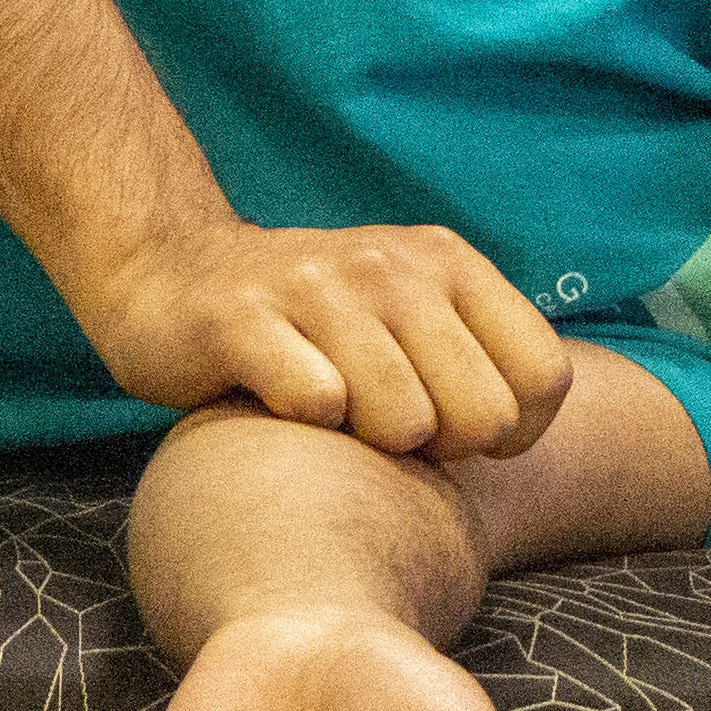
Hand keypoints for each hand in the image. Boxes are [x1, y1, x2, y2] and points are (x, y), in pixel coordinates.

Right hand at [78, 214, 571, 460]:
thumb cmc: (307, 327)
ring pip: (403, 422)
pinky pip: (315, 402)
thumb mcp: (408, 318)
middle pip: (480, 415)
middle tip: (382, 425)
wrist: (167, 274)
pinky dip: (301, 423)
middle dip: (439, 448)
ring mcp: (316, 288)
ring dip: (365, 443)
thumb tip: (521, 432)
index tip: (456, 431)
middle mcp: (392, 264)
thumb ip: (476, 360)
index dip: (512, 433)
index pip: (543, 378)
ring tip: (330, 410)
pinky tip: (277, 402)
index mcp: (447, 262)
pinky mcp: (243, 319)